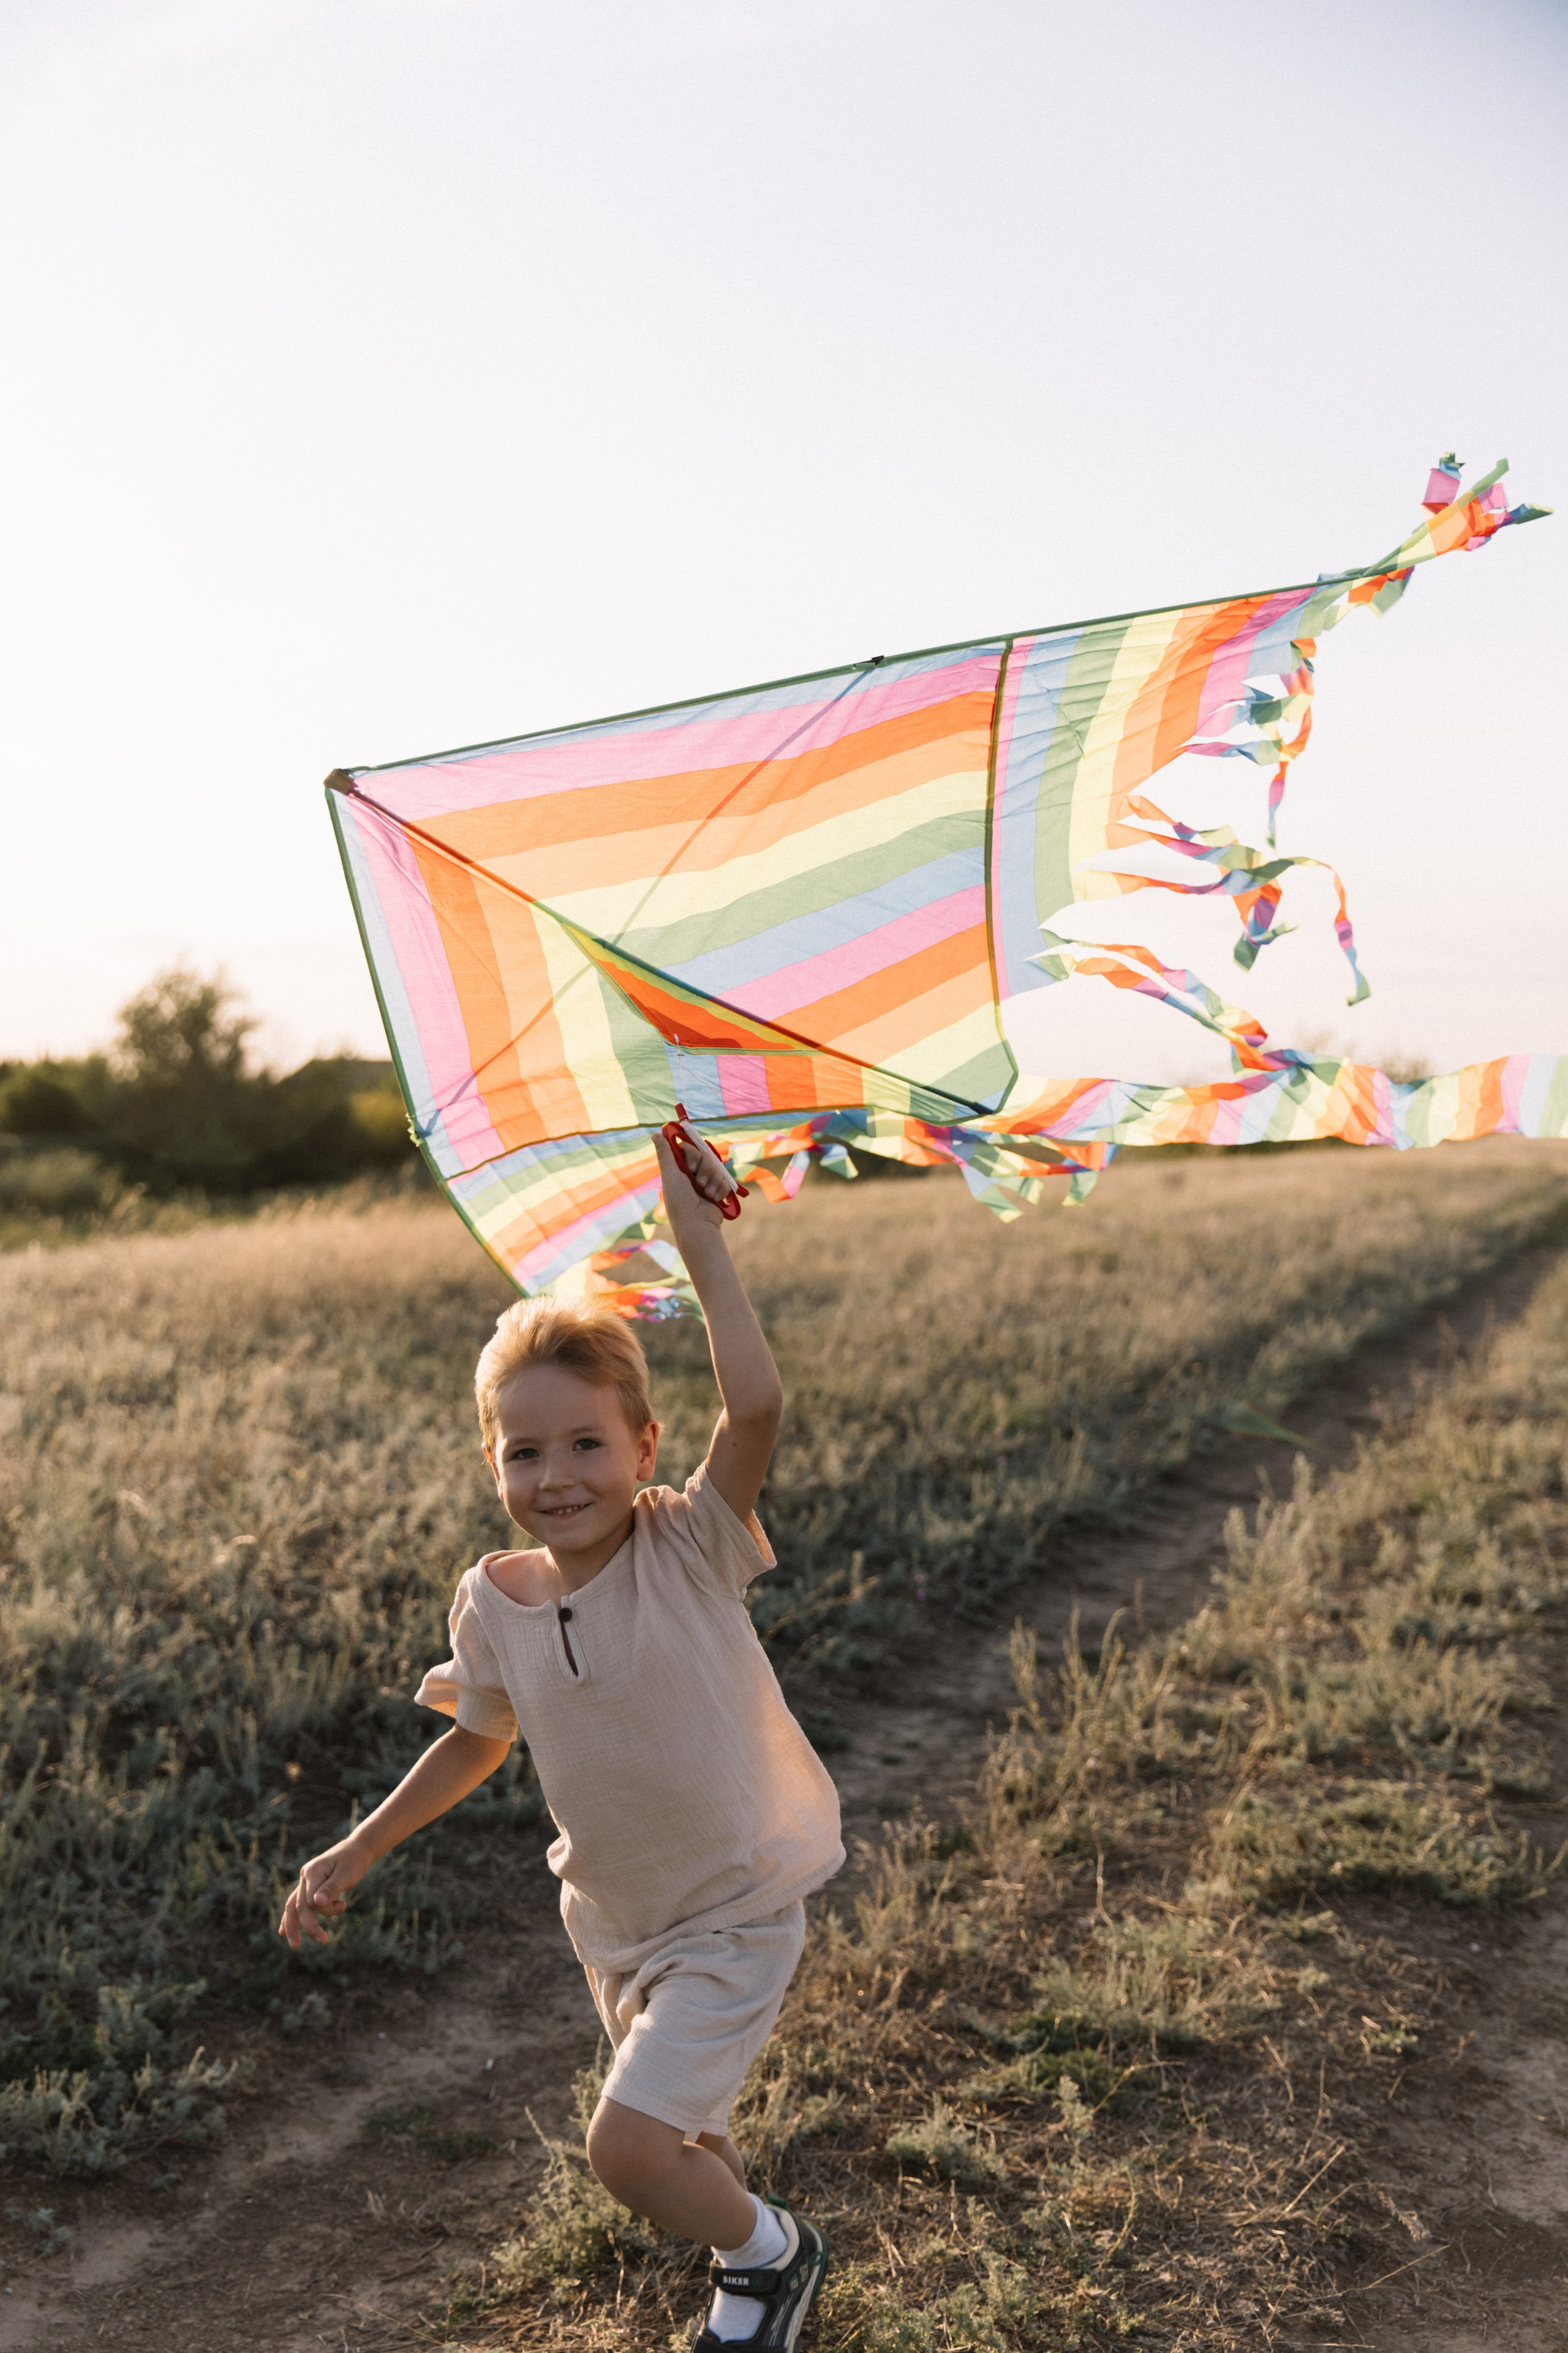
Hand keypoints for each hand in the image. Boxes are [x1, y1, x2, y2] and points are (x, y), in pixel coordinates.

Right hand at [278, 1833, 370, 1950]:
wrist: (357, 1849)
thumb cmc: (354, 1861)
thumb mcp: (347, 1874)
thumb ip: (331, 1888)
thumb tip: (316, 1903)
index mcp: (312, 1871)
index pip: (311, 1899)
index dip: (326, 1908)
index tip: (343, 1905)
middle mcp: (305, 1876)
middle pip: (299, 1905)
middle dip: (308, 1926)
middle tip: (322, 1941)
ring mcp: (305, 1880)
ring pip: (294, 1906)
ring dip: (294, 1926)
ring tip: (294, 1946)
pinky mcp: (309, 1886)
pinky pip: (297, 1903)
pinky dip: (292, 1917)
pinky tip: (283, 1932)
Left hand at [655, 1127, 731, 1241]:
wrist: (697, 1224)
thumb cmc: (680, 1201)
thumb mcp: (670, 1175)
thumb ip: (665, 1154)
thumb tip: (655, 1133)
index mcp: (680, 1169)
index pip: (690, 1149)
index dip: (693, 1154)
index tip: (691, 1165)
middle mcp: (693, 1174)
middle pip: (706, 1157)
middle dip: (705, 1169)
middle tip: (699, 1182)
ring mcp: (707, 1182)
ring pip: (716, 1168)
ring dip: (713, 1180)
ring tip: (707, 1194)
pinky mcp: (718, 1191)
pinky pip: (725, 1180)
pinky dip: (720, 1189)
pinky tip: (715, 1199)